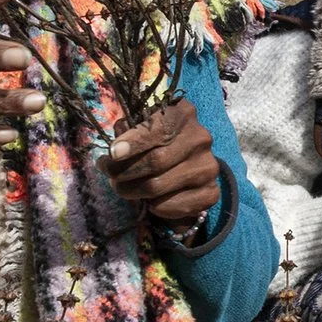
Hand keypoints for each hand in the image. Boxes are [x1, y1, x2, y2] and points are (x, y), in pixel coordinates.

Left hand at [107, 100, 221, 225]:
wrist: (185, 161)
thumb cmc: (155, 138)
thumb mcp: (141, 124)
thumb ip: (127, 131)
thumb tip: (116, 153)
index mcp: (183, 113)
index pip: (158, 129)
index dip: (133, 143)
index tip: (112, 154)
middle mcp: (200, 138)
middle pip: (156, 161)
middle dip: (124, 172)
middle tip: (110, 176)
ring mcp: (208, 166)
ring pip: (159, 186)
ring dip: (133, 191)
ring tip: (123, 188)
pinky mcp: (211, 192)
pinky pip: (175, 206)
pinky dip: (156, 208)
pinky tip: (149, 202)